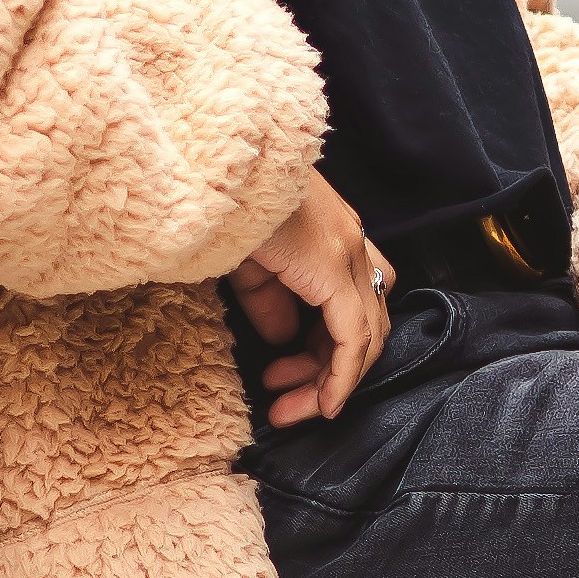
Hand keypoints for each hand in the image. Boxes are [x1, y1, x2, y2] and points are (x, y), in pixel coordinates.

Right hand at [229, 169, 391, 425]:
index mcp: (334, 235)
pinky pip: (353, 337)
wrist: (212, 165)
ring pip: (365, 336)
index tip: (290, 376)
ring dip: (330, 381)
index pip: (354, 303)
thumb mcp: (247, 261)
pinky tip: (323, 404)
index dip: (327, 348)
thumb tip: (284, 337)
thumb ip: (270, 299)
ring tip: (292, 412)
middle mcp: (353, 243)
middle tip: (291, 405)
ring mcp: (348, 253)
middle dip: (327, 372)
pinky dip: (341, 376)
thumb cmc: (222, 205)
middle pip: (365, 324)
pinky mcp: (334, 266)